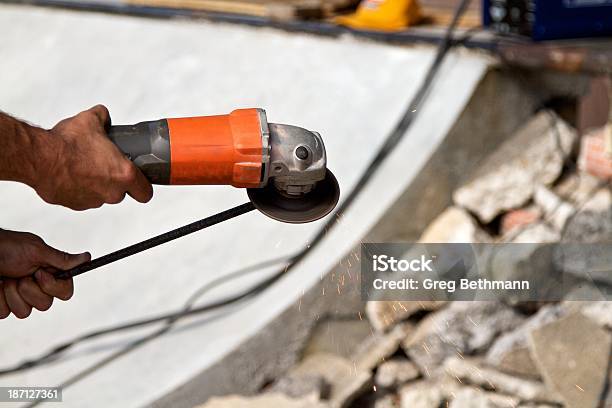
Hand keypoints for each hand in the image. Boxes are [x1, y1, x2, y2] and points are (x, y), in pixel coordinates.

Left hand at [0, 229, 89, 318]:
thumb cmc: (8, 247)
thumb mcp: (36, 251)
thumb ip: (61, 259)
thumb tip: (87, 257)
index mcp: (50, 274)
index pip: (65, 292)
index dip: (53, 287)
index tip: (39, 274)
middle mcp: (37, 287)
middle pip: (45, 305)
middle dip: (29, 290)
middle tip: (18, 275)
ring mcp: (20, 298)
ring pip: (24, 312)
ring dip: (11, 293)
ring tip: (5, 279)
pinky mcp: (4, 305)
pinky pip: (5, 313)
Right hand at [32, 105, 152, 210]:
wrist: (40, 158)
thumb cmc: (67, 143)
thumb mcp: (91, 120)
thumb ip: (103, 117)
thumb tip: (103, 116)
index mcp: (123, 174)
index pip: (145, 193)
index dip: (143, 187)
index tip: (138, 181)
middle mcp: (111, 192)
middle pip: (121, 192)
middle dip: (115, 181)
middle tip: (105, 165)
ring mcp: (92, 201)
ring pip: (101, 195)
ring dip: (96, 184)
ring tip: (84, 166)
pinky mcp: (74, 204)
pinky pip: (81, 198)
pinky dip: (78, 188)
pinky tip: (70, 173)